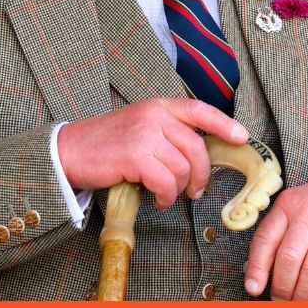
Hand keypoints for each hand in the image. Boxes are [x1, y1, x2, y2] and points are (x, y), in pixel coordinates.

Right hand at [57, 98, 248, 209]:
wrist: (66, 152)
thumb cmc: (105, 144)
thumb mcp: (139, 126)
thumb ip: (167, 132)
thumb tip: (198, 154)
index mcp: (158, 106)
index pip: (200, 110)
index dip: (224, 124)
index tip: (241, 137)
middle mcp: (154, 116)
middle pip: (197, 147)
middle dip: (202, 173)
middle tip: (196, 190)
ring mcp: (145, 135)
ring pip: (182, 167)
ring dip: (180, 189)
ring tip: (168, 196)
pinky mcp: (134, 157)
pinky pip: (165, 182)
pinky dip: (166, 197)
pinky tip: (159, 201)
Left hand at [244, 161, 307, 299]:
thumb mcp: (299, 204)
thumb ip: (281, 231)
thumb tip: (258, 272)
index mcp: (289, 204)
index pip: (265, 240)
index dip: (256, 269)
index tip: (254, 289)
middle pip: (288, 259)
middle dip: (282, 288)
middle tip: (281, 300)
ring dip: (304, 295)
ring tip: (300, 303)